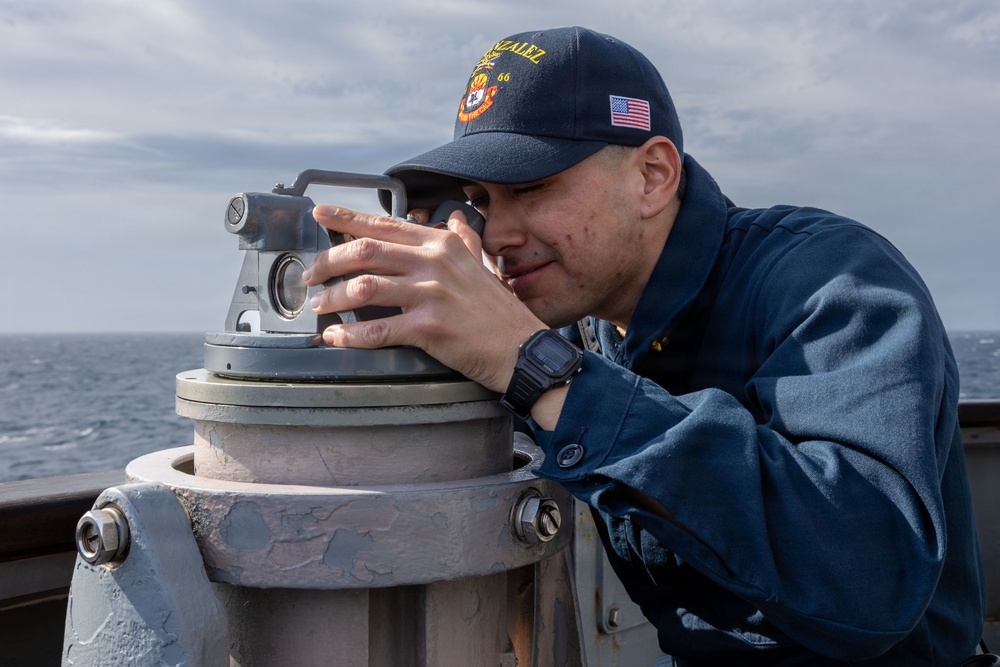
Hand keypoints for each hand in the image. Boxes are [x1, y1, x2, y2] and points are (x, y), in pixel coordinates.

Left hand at [302, 204, 545, 393]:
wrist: (521, 348)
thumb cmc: (499, 311)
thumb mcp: (481, 265)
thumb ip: (463, 240)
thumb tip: (454, 219)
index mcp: (441, 244)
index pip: (384, 225)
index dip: (346, 218)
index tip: (319, 214)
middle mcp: (434, 263)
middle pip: (365, 252)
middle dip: (328, 262)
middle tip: (310, 276)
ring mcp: (432, 294)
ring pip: (365, 287)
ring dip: (334, 297)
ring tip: (320, 307)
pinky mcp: (429, 327)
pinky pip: (379, 329)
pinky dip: (351, 334)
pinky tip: (337, 337)